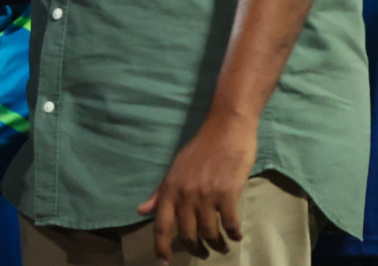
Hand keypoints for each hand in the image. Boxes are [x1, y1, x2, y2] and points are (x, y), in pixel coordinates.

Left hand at [136, 109, 257, 262]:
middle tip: (203, 254)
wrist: (227, 126)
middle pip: (187, 234)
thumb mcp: (176, 168)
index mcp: (170, 188)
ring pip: (209, 232)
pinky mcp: (228, 192)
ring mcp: (207, 195)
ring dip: (216, 245)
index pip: (162, 226)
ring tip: (222, 247)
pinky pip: (229, 223)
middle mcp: (186, 195)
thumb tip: (141, 211)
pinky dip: (233, 233)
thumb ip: (160, 192)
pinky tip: (236, 236)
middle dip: (195, 250)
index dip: (161, 248)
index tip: (164, 264)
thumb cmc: (203, 146)